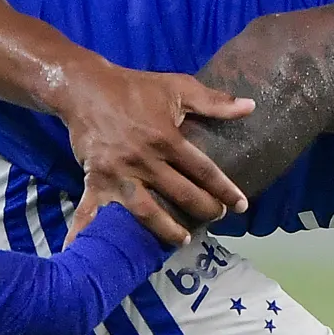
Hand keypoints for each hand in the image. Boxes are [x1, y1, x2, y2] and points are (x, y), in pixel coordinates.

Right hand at [48, 53, 252, 242]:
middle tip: (216, 218)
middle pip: (180, 194)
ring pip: (146, 211)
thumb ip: (214, 101)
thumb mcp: (177, 87)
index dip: (225, 190)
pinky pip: (92, 208)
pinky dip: (86, 229)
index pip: (203, 170)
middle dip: (203, 210)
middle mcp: (144, 160)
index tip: (241, 205)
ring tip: (182, 240)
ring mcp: (119, 173)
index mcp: (166, 138)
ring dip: (166, 229)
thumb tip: (250, 106)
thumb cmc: (134, 87)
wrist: (85, 86)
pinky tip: (83, 248)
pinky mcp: (95, 178)